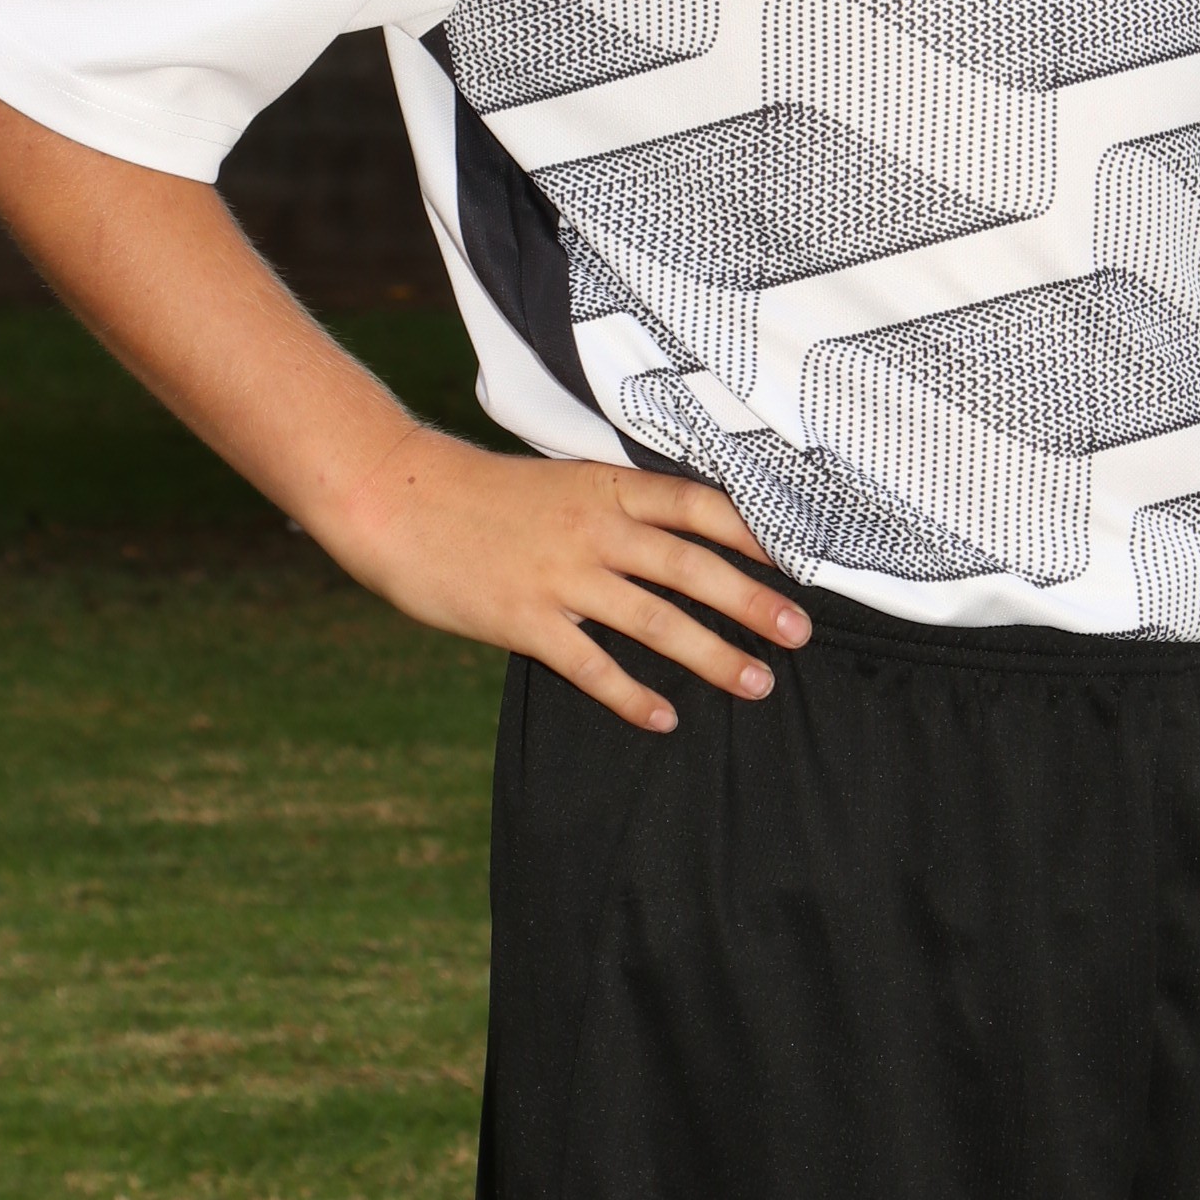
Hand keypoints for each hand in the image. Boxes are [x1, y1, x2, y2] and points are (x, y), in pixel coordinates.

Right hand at [317, 431, 808, 732]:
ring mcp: (560, 576)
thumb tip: (681, 533)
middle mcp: (594, 529)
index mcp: (607, 488)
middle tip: (799, 632)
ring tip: (756, 683)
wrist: (399, 498)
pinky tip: (664, 718)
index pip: (697, 506)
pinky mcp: (525, 619)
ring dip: (711, 654)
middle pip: (691, 567)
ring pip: (654, 619)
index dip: (752, 533)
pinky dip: (631, 694)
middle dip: (751, 601)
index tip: (800, 558)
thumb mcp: (564, 481)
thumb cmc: (485, 494)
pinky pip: (591, 665)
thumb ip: (619, 507)